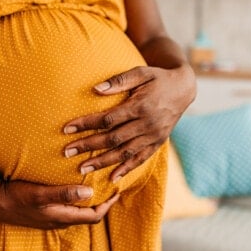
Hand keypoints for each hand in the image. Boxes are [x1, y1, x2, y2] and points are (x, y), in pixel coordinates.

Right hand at [0, 180, 119, 229]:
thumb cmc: (15, 197)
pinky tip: (76, 186)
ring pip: (78, 212)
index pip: (94, 216)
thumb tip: (89, 194)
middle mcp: (60, 220)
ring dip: (90, 200)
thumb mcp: (39, 194)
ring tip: (98, 184)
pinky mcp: (45, 211)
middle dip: (102, 202)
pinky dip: (77, 199)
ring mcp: (52, 217)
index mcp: (62, 217)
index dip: (108, 205)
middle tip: (111, 185)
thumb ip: (63, 194)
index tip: (117, 191)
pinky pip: (68, 207)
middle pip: (89, 215)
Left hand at [62, 64, 195, 182]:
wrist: (183, 89)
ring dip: (102, 162)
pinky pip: (141, 159)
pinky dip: (126, 169)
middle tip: (67, 152)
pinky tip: (112, 178)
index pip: (108, 119)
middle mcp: (147, 124)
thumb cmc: (157, 78)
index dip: (86, 124)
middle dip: (88, 146)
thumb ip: (119, 81)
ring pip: (124, 153)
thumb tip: (96, 89)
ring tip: (82, 168)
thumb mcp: (141, 73)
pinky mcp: (158, 143)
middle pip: (112, 139)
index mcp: (140, 106)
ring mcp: (154, 136)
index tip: (67, 129)